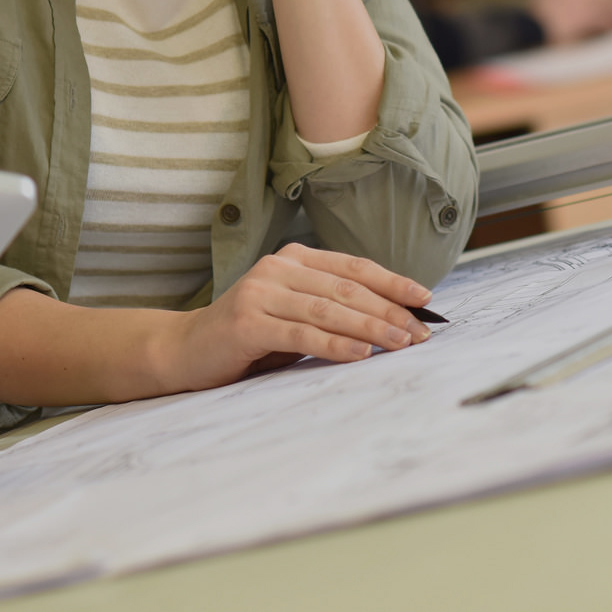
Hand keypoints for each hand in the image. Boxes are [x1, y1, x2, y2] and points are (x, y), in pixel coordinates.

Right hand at [153, 244, 433, 391]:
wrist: (187, 349)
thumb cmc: (250, 335)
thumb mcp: (294, 314)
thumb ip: (331, 309)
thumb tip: (393, 321)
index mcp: (293, 259)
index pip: (353, 267)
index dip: (392, 282)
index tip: (424, 300)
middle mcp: (277, 268)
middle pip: (346, 288)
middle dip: (389, 310)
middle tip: (420, 332)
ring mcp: (261, 293)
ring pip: (328, 309)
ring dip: (370, 327)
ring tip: (400, 342)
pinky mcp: (248, 323)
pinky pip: (302, 334)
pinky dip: (335, 344)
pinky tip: (360, 353)